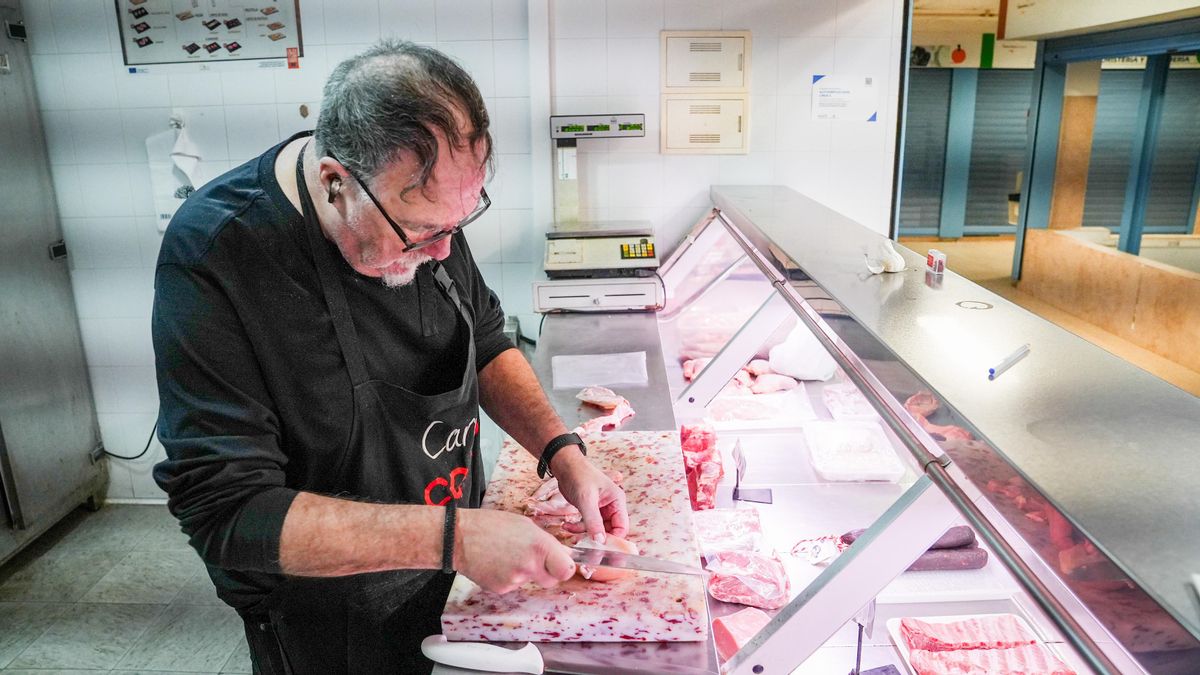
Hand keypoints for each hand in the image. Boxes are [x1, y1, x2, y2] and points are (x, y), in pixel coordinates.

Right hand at [454, 508, 575, 593]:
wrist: (458, 537)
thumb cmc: (491, 525)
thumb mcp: (525, 525)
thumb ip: (546, 542)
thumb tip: (563, 554)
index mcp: (539, 546)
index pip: (567, 570)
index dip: (565, 568)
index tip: (561, 564)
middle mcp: (529, 566)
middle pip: (551, 581)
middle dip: (546, 572)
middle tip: (532, 559)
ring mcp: (514, 580)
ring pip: (529, 581)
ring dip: (524, 572)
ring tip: (507, 556)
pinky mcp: (501, 589)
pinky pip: (513, 586)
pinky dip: (508, 577)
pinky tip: (497, 563)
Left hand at [552, 448, 628, 542]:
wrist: (565, 467)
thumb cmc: (579, 476)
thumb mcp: (586, 499)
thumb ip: (593, 521)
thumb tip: (600, 541)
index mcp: (617, 501)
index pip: (622, 527)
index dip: (613, 538)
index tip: (600, 546)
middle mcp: (612, 506)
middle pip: (609, 531)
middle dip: (595, 536)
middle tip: (581, 540)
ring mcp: (601, 509)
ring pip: (596, 530)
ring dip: (582, 531)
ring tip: (569, 527)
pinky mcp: (590, 510)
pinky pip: (587, 525)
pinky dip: (577, 527)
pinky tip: (567, 524)